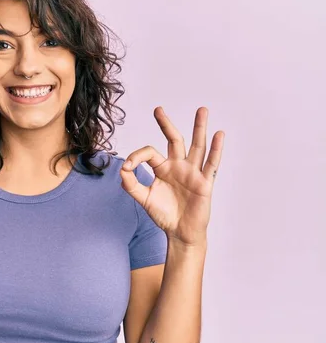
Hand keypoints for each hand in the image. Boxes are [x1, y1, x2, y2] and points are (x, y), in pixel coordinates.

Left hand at [120, 106, 224, 246]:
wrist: (179, 233)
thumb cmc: (164, 215)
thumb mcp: (144, 199)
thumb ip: (132, 184)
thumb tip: (122, 169)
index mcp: (163, 168)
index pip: (150, 153)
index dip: (137, 156)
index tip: (128, 166)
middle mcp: (178, 166)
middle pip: (174, 139)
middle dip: (166, 124)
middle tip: (158, 109)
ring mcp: (192, 172)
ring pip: (197, 145)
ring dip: (199, 127)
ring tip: (202, 110)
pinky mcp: (204, 182)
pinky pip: (211, 163)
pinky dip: (216, 149)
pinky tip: (219, 135)